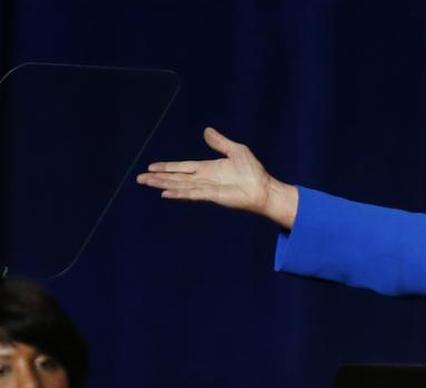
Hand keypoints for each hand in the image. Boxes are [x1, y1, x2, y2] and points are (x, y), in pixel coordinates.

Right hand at [136, 127, 298, 227]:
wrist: (264, 188)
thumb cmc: (253, 172)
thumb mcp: (236, 150)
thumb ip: (220, 142)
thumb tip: (206, 130)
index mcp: (207, 169)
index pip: (181, 167)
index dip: (166, 167)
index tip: (151, 167)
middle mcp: (203, 179)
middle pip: (175, 178)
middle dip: (157, 177)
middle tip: (139, 178)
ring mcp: (206, 188)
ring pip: (179, 186)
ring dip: (162, 184)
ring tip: (146, 182)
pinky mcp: (212, 196)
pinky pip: (191, 194)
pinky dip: (178, 193)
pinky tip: (165, 192)